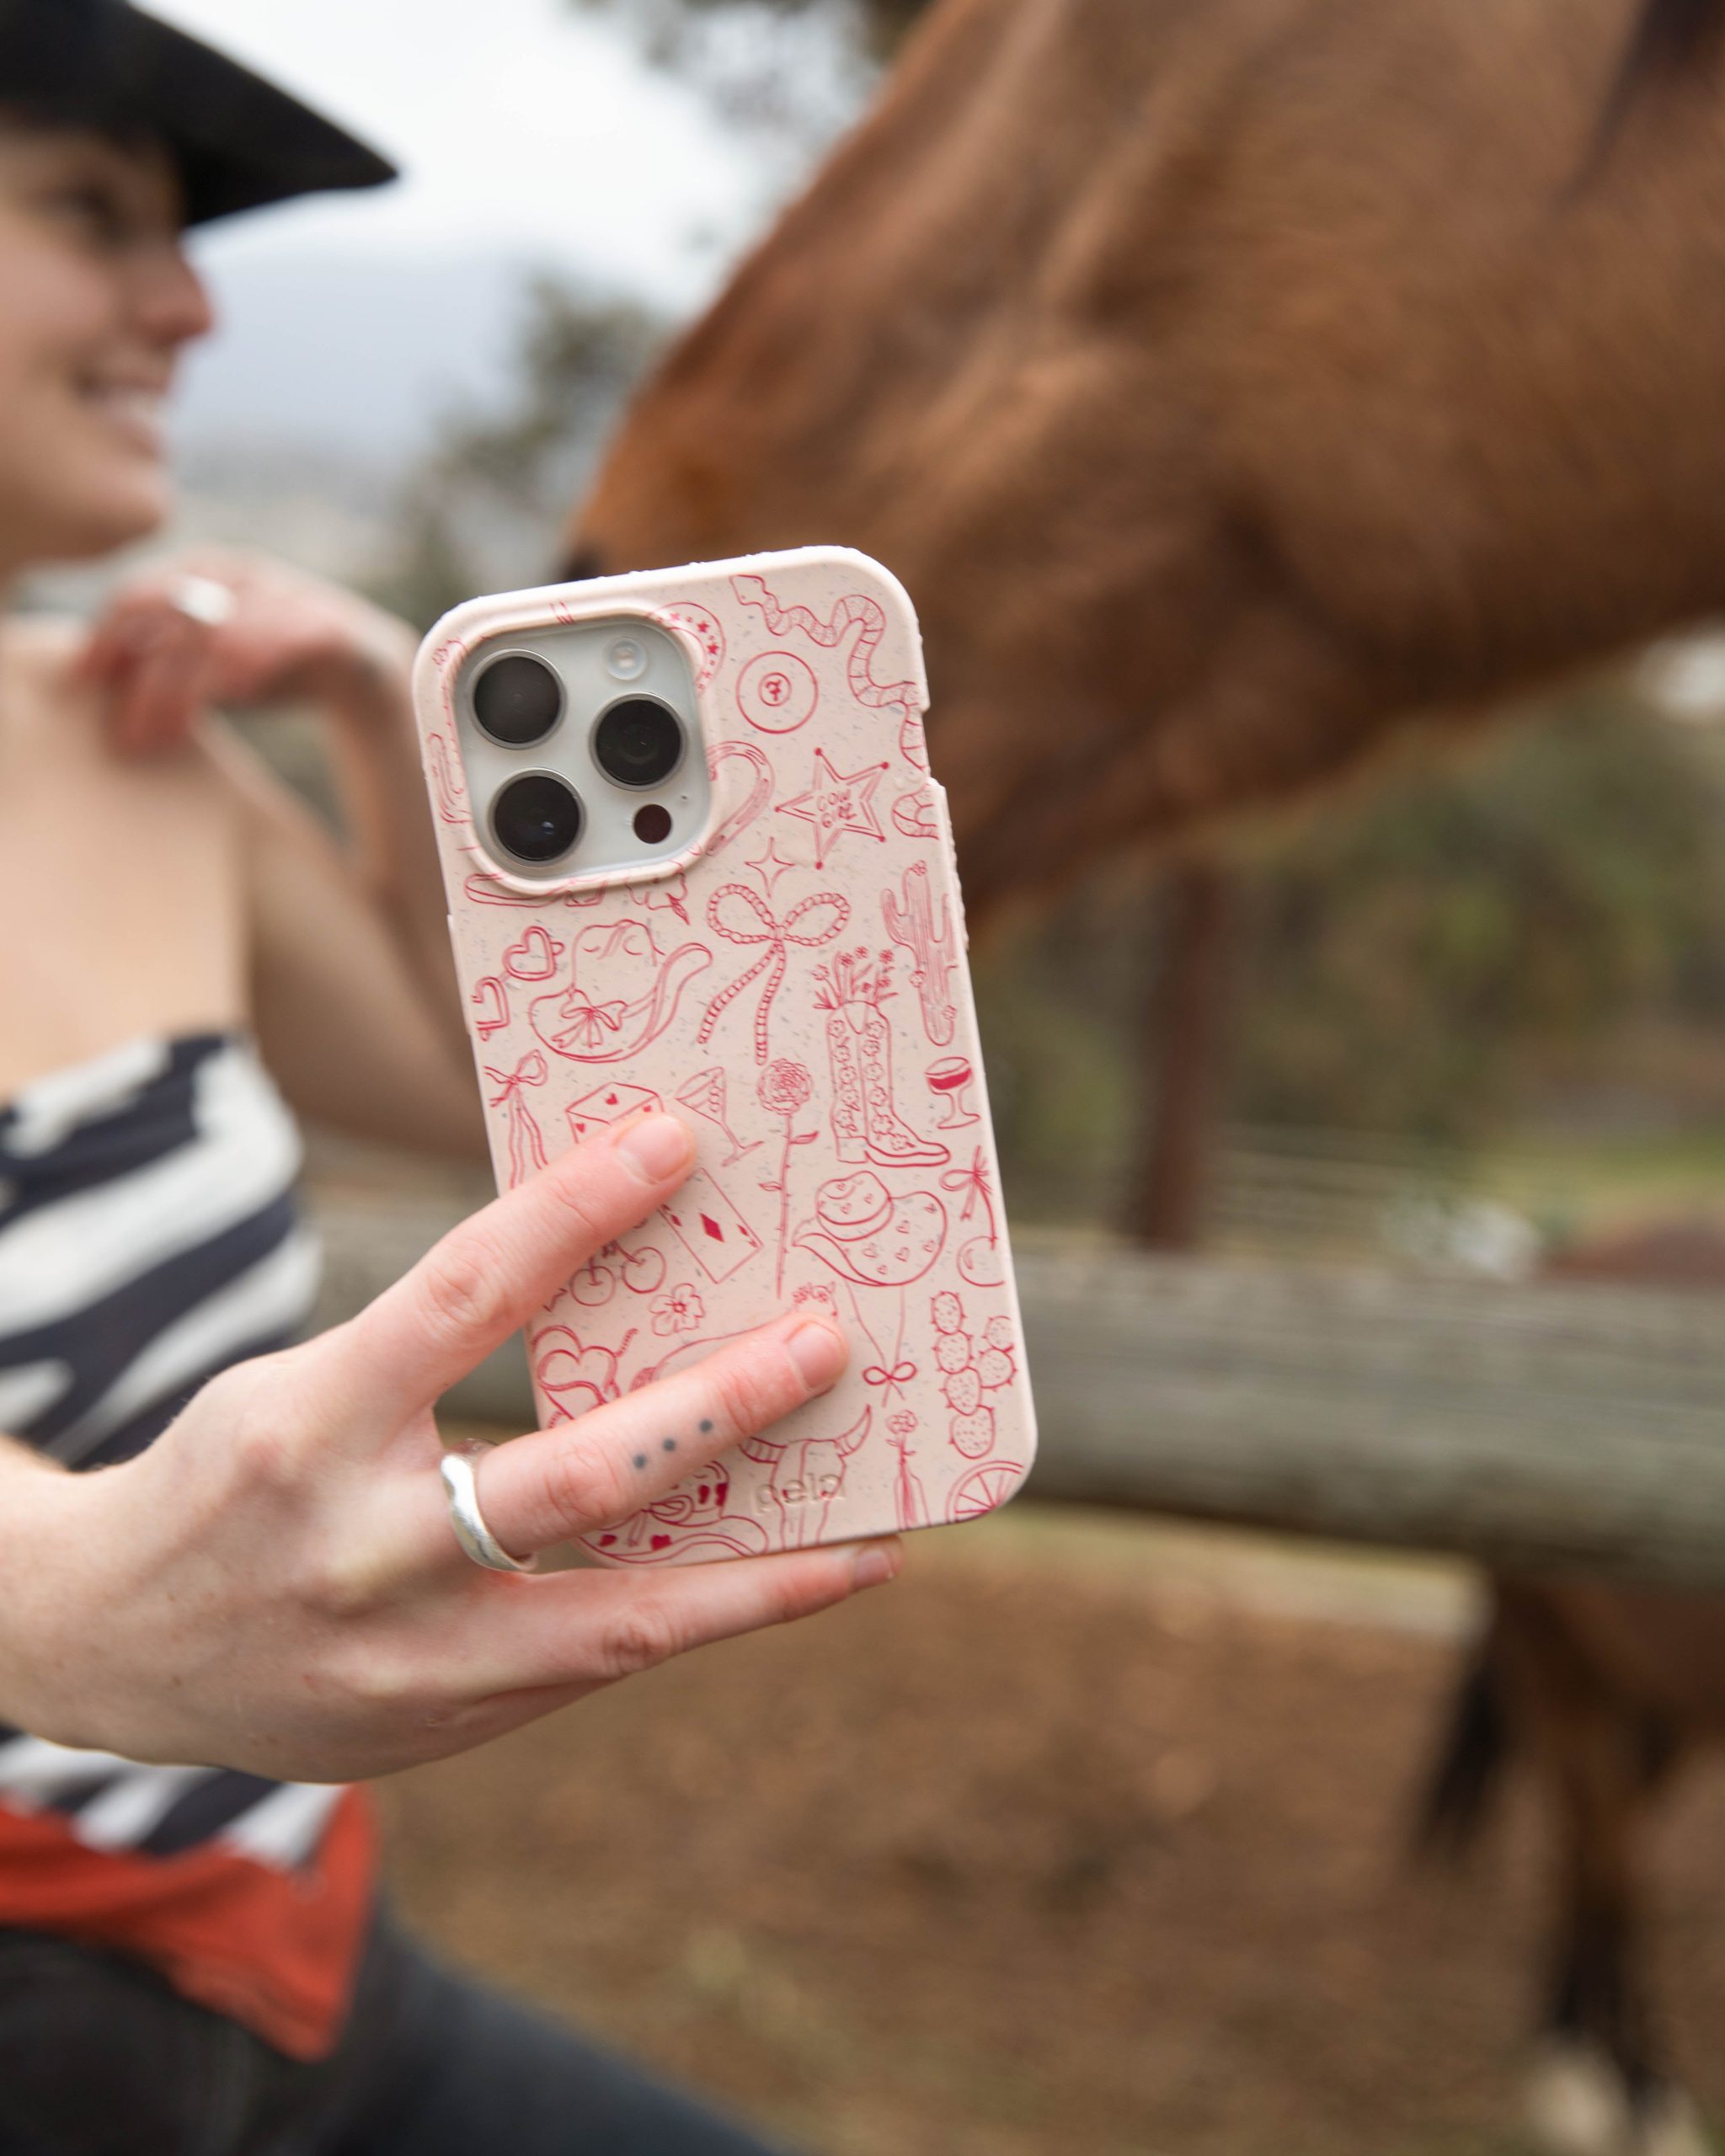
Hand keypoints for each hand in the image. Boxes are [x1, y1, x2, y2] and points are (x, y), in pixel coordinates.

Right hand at [9, 1115, 894, 1781]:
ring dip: (759, 1580)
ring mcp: (407, 1656)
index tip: (671, 1142)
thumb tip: (612, 1288)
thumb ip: (433, 1352)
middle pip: (576, 1476)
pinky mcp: (439, 1725)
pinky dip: (690, 1621)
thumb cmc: (234, 1476)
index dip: (574, 1211)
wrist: (103, 1647)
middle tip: (826, 1345)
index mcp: (312, 1421)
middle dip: (718, 1410)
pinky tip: (775, 1587)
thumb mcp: (301, 1386)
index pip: (463, 1292)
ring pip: (619, 1621)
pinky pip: (591, 1665)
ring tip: (873, 1544)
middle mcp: (363, 1546)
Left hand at [76, 549, 414, 755]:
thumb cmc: (271, 666)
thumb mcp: (207, 660)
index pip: (137, 593)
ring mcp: (284, 594)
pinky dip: (242, 674)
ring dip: (183, 694)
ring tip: (166, 738)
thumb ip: (160, 656)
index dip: (104, 637)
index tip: (80, 682)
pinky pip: (272, 645)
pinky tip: (224, 706)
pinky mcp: (321, 625)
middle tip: (125, 735)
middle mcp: (241, 573)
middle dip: (142, 680)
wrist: (363, 672)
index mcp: (205, 569)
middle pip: (171, 617)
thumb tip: (91, 675)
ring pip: (215, 637)